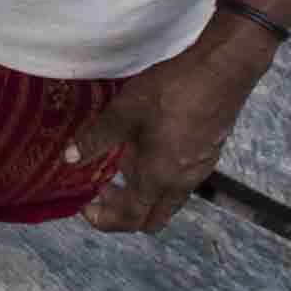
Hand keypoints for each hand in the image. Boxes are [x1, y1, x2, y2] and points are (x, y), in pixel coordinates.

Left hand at [64, 23, 268, 234]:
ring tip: (123, 164)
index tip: (86, 205)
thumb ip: (95, 139)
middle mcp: (181, 182)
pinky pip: (182, 181)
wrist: (222, 71)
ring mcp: (199, 169)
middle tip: (103, 189)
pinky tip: (150, 148)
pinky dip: (161, 178)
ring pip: (168, 200)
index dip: (103, 219)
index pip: (128, 219)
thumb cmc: (173, 91)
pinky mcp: (209, 153)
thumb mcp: (124, 113)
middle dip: (123, 213)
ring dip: (143, 193)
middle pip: (152, 219)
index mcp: (157, 178)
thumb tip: (68, 158)